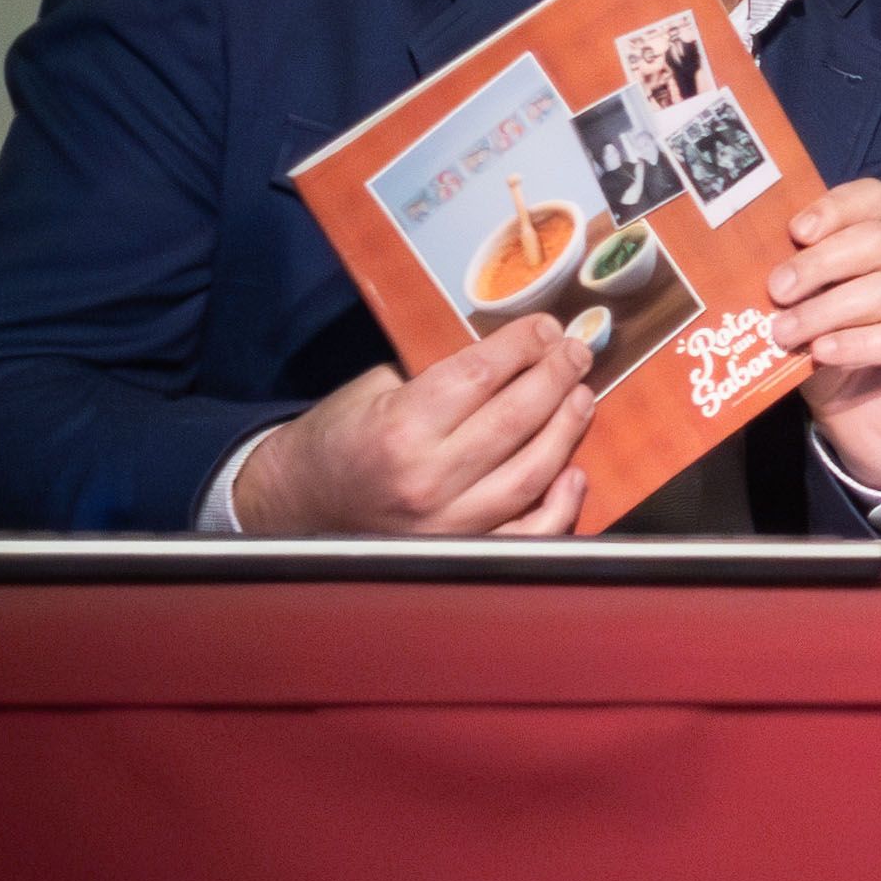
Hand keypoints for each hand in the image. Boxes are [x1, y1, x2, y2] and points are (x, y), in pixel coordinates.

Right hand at [231, 322, 593, 535]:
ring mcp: (448, 523)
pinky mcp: (462, 552)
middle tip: (577, 353)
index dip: (522, 345)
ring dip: (567, 430)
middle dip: (556, 378)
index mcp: (399, 427)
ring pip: (532, 473)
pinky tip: (575, 473)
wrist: (298, 503)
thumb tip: (514, 356)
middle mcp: (427, 478)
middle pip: (516, 419)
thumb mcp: (376, 388)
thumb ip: (440, 376)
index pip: (481, 375)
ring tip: (582, 396)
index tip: (546, 327)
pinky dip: (561, 505)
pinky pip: (528, 533)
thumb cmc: (340, 438)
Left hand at [762, 175, 880, 493]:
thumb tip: (757, 264)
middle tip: (777, 292)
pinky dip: (858, 342)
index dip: (834, 208)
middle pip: (880, 240)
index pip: (875, 201)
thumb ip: (797, 289)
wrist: (870, 438)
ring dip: (828, 310)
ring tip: (787, 333)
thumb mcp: (808, 319)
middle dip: (820, 263)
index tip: (794, 232)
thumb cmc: (838, 369)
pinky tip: (825, 352)